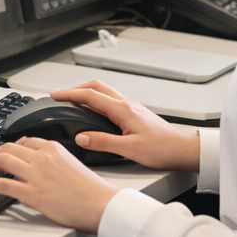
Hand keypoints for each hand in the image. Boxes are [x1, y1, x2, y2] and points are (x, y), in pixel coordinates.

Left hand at [0, 137, 119, 232]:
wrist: (100, 205)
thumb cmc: (91, 190)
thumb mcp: (72, 164)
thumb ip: (55, 161)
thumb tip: (42, 166)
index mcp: (53, 148)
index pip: (24, 141)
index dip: (9, 146)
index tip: (3, 151)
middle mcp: (42, 158)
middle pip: (8, 148)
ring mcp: (35, 175)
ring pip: (2, 161)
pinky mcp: (31, 193)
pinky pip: (1, 184)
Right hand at [50, 80, 200, 170]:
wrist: (182, 149)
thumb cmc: (162, 149)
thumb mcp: (129, 149)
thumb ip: (103, 142)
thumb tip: (82, 137)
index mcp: (122, 109)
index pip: (90, 96)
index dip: (69, 94)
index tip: (55, 95)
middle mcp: (127, 103)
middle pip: (96, 86)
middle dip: (75, 88)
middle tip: (60, 95)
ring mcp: (131, 106)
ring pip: (104, 91)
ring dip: (86, 92)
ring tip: (72, 101)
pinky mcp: (134, 112)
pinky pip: (110, 99)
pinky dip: (96, 100)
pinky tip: (94, 111)